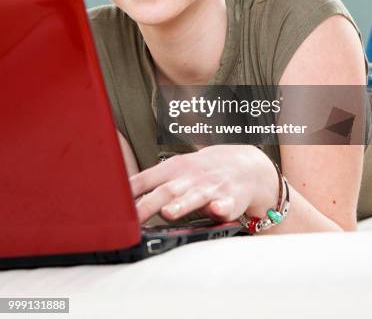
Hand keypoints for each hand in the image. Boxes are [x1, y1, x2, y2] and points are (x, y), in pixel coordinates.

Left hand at [129, 145, 278, 223]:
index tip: (112, 204)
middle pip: (166, 191)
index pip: (146, 178)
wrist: (245, 166)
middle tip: (133, 219)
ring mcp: (211, 187)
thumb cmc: (202, 171)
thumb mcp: (176, 170)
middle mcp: (190, 177)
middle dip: (148, 205)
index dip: (129, 192)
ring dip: (182, 204)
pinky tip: (217, 210)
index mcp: (173, 168)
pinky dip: (221, 207)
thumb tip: (120, 198)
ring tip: (168, 213)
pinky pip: (226, 204)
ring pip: (194, 196)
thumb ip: (151, 183)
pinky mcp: (231, 199)